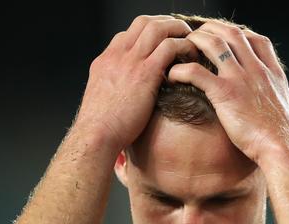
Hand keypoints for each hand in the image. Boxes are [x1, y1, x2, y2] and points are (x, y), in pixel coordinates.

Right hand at [74, 15, 197, 151]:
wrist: (96, 135)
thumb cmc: (101, 127)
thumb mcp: (103, 99)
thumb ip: (116, 88)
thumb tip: (129, 93)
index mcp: (105, 60)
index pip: (127, 34)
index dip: (147, 35)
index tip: (161, 44)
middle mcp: (117, 55)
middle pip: (143, 22)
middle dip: (165, 23)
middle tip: (180, 34)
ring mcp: (130, 61)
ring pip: (158, 28)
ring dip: (177, 30)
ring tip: (191, 41)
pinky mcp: (146, 73)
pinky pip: (169, 47)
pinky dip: (184, 47)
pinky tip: (192, 58)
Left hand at [167, 20, 288, 163]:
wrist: (283, 148)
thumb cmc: (282, 136)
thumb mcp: (283, 107)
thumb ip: (272, 95)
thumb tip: (264, 100)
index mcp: (272, 73)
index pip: (257, 39)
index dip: (239, 34)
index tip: (225, 39)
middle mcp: (257, 70)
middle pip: (232, 33)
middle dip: (212, 29)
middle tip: (197, 36)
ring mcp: (241, 79)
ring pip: (214, 43)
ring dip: (195, 41)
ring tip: (182, 48)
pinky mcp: (225, 93)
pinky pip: (196, 72)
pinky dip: (181, 70)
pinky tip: (173, 75)